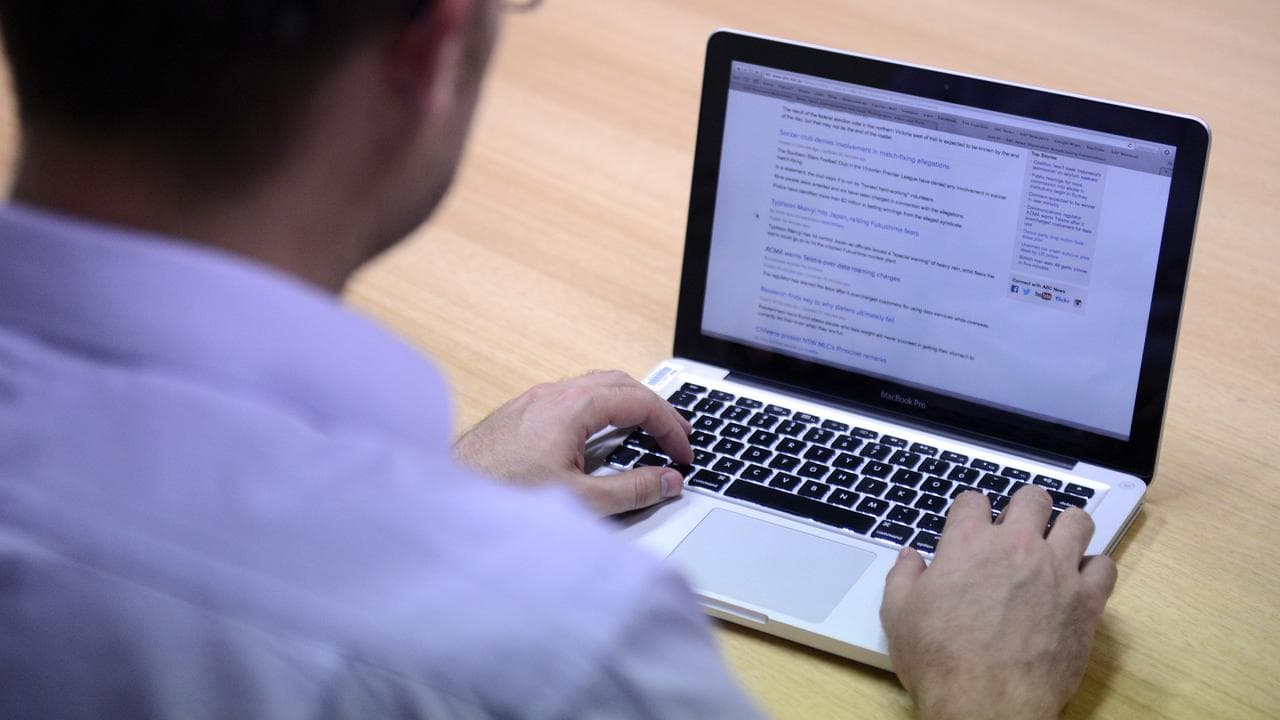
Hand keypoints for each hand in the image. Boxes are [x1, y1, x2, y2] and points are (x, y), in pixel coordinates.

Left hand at [454, 371, 693, 514]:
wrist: (444, 499)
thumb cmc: (503, 497)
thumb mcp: (580, 501)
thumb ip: (632, 490)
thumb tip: (668, 481)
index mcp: (572, 406)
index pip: (640, 401)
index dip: (672, 426)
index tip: (685, 454)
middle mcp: (552, 394)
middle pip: (621, 384)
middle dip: (655, 407)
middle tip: (678, 436)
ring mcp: (533, 400)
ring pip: (595, 387)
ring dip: (627, 405)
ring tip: (648, 433)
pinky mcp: (519, 414)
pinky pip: (572, 398)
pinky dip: (601, 410)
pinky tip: (602, 437)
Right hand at [880, 486, 1117, 719]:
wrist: (986, 702)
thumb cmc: (940, 660)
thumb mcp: (898, 614)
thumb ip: (903, 577)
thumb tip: (909, 558)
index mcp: (968, 542)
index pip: (973, 499)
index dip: (970, 511)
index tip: (971, 526)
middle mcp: (1017, 546)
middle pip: (1032, 497)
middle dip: (1024, 507)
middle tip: (1018, 528)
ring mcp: (1057, 570)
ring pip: (1078, 521)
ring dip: (1066, 528)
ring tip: (1057, 545)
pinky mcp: (1086, 601)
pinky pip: (1105, 566)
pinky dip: (1094, 569)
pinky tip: (1079, 582)